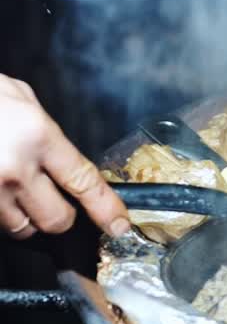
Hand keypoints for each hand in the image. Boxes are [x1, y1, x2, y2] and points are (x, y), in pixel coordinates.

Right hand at [0, 75, 128, 239]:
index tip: (119, 225)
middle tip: (50, 200)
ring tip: (10, 188)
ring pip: (21, 228)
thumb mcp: (17, 95)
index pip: (85, 183)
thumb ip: (44, 130)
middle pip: (56, 220)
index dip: (106, 209)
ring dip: (23, 217)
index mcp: (37, 137)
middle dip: (60, 216)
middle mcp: (13, 168)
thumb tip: (62, 158)